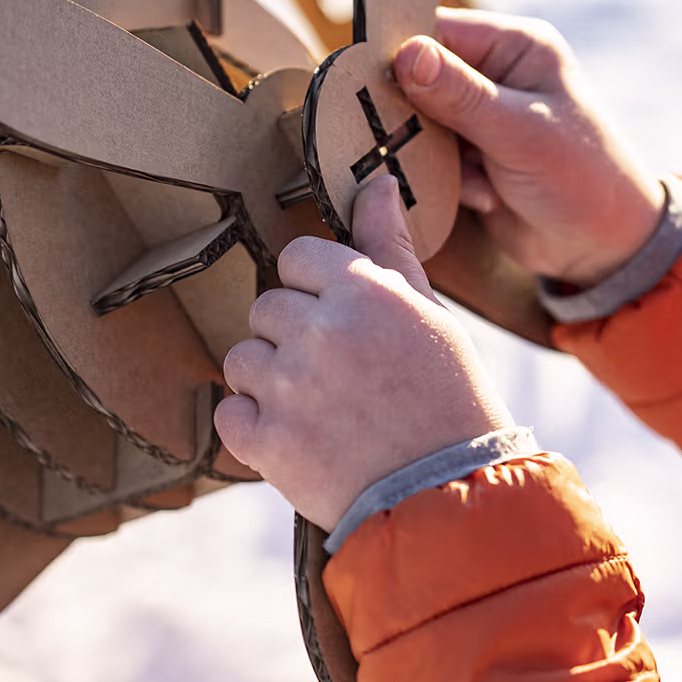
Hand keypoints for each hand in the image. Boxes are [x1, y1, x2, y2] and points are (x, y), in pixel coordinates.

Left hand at [215, 175, 514, 530]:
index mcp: (365, 293)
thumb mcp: (431, 316)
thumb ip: (391, 249)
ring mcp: (290, 389)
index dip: (316, 289)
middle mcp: (321, 332)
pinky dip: (254, 430)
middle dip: (294, 338)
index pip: (298, 257)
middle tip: (340, 376)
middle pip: (267, 308)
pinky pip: (230, 415)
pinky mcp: (268, 443)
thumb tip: (378, 183)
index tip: (340, 321)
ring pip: (242, 359)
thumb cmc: (449, 401)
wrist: (451, 498)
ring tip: (321, 411)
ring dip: (270, 382)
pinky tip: (300, 440)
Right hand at [397, 9, 664, 286]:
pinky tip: (486, 196)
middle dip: (418, 117)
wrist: (604, 247)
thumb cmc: (582, 178)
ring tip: (477, 177)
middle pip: (419, 78)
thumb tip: (406, 55)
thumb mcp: (520, 132)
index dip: (401, 55)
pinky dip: (448, 180)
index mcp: (515, 46)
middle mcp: (496, 74)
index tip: (371, 84)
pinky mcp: (471, 155)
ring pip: (419, 122)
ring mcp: (481, 116)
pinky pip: (431, 158)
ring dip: (435, 156)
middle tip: (428, 145)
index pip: (437, 31)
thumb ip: (460, 95)